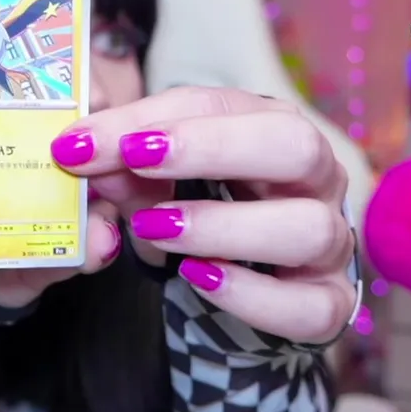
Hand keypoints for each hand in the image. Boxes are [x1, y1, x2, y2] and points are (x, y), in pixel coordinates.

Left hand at [50, 87, 356, 343]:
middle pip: (295, 145)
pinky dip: (250, 294)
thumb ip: (121, 167)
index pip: (219, 105)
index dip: (151, 118)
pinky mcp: (327, 304)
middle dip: (213, 148)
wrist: (238, 288)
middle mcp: (315, 178)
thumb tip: (81, 152)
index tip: (85, 142)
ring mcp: (330, 243)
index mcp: (271, 127)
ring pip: (307, 228)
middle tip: (137, 160)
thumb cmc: (199, 211)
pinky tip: (199, 279)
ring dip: (224, 226)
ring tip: (155, 230)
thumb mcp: (152, 183)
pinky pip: (308, 306)